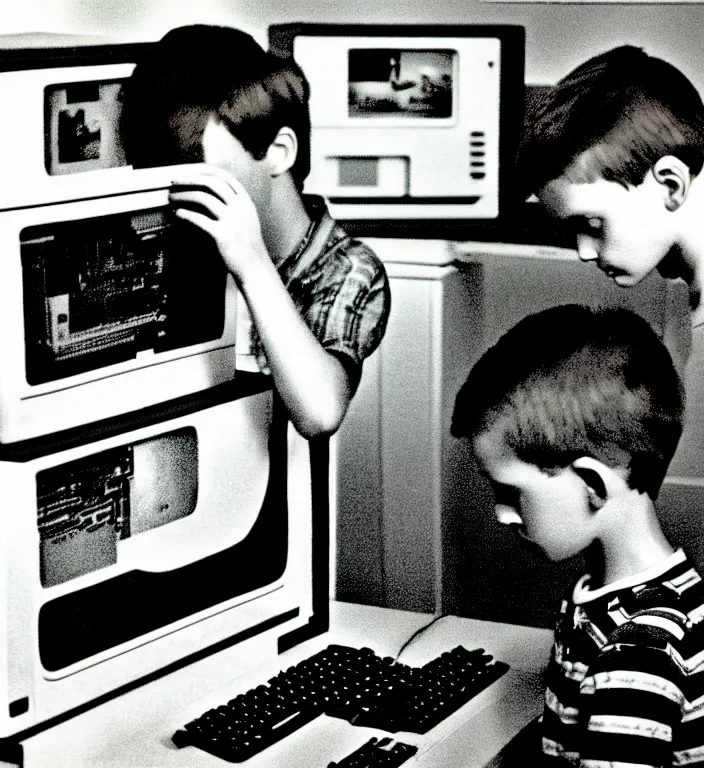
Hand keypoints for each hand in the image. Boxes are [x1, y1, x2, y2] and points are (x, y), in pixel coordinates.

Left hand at [168, 166, 269, 280]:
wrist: (255, 267)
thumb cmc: (247, 245)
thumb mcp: (246, 218)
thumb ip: (233, 204)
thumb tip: (208, 191)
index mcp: (245, 202)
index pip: (224, 176)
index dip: (204, 171)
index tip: (189, 172)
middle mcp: (240, 208)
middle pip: (212, 183)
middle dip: (190, 179)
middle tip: (175, 181)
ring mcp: (232, 221)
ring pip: (204, 198)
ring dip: (184, 195)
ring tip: (172, 197)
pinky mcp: (223, 235)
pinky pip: (199, 219)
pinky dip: (186, 214)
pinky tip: (178, 214)